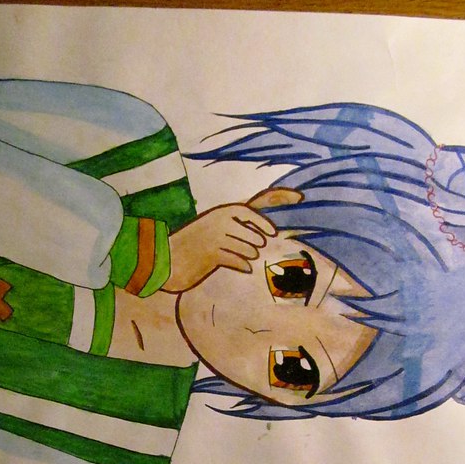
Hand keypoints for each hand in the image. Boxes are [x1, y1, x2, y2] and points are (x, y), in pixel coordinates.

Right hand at [163, 188, 303, 292]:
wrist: (164, 259)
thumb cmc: (192, 246)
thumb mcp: (214, 230)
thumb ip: (239, 228)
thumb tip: (269, 235)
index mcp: (226, 210)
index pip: (260, 200)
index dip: (281, 196)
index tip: (300, 198)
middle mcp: (224, 219)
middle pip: (257, 235)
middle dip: (253, 245)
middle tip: (234, 248)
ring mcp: (218, 235)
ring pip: (249, 249)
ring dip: (244, 256)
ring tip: (227, 256)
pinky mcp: (213, 252)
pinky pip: (239, 261)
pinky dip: (240, 266)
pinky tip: (235, 266)